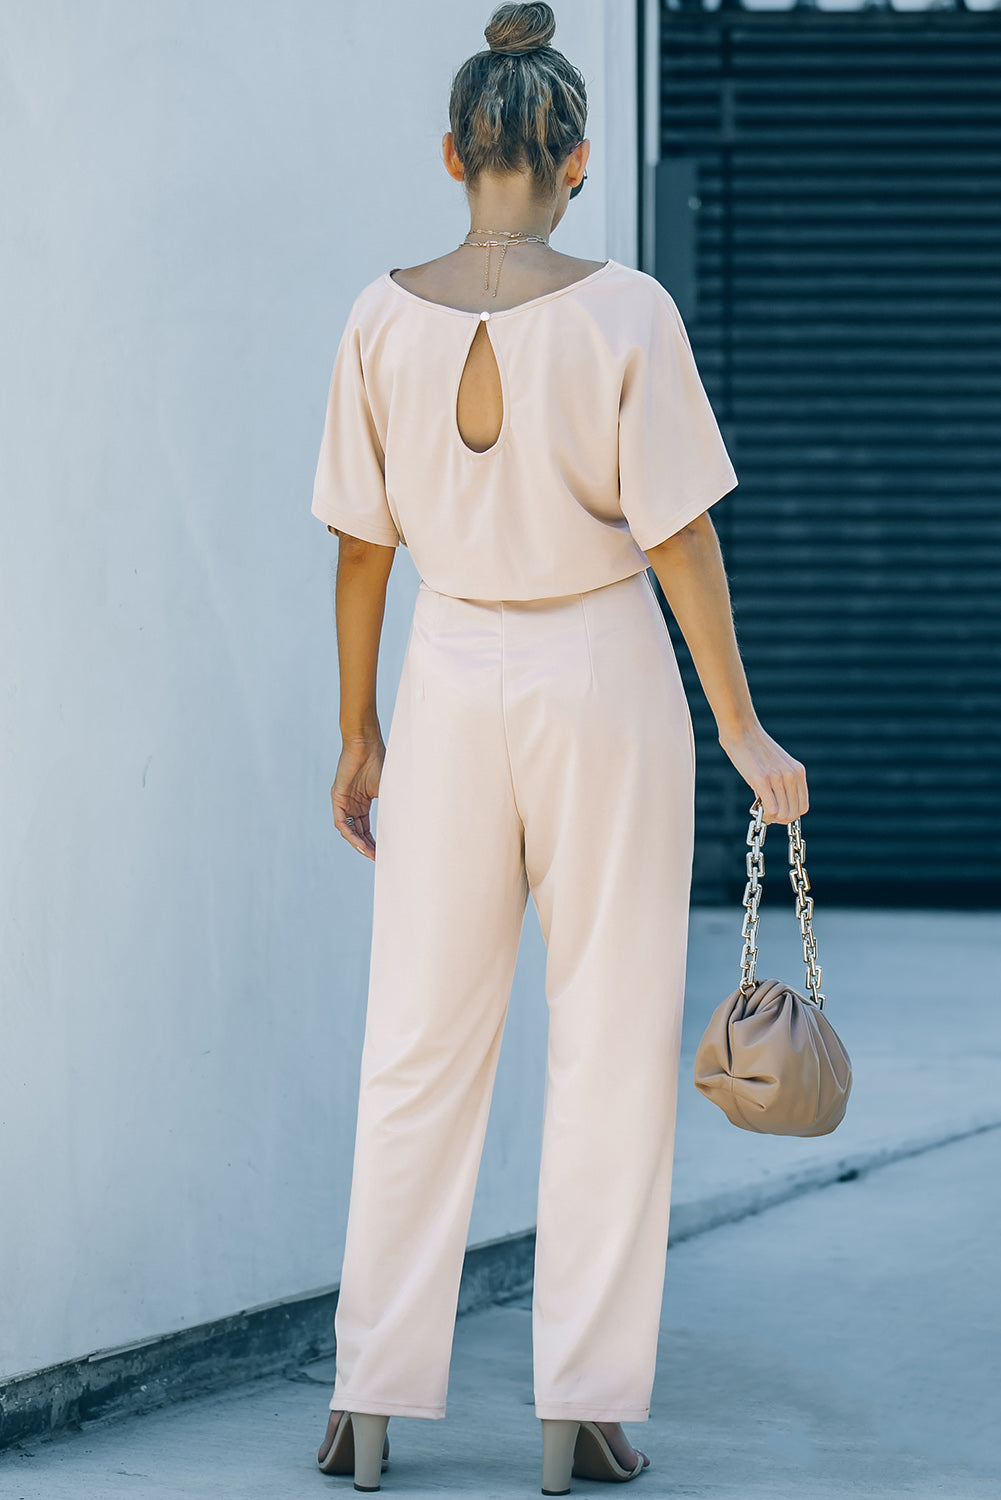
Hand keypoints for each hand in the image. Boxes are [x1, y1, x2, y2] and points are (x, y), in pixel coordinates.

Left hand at [331, 737, 384, 859]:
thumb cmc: (380, 760)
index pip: (367, 828)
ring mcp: (344, 801)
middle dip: (368, 847)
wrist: (366, 743)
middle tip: (378, 859)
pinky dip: (350, 834)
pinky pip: (341, 822)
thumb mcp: (388, 789)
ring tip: (371, 854)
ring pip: (349, 830)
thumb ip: (393, 806)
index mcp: (363, 801)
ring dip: (359, 844)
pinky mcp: (338, 798)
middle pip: (358, 832)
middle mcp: (352, 803)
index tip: (384, 853)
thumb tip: (411, 824)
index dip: (374, 841)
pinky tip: (360, 844)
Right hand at [718, 721, 807, 824]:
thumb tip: (775, 808)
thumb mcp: (777, 765)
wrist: (742, 731)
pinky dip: (765, 814)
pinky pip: (772, 808)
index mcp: (798, 771)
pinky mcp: (762, 779)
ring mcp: (778, 777)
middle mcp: (792, 775)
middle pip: (794, 814)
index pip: (803, 807)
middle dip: (780, 819)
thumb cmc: (755, 749)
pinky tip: (757, 809)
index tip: (776, 813)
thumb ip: (781, 784)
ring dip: (772, 818)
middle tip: (767, 814)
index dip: (789, 815)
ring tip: (761, 810)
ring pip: (783, 814)